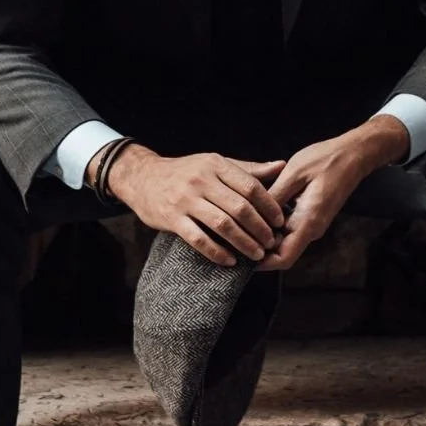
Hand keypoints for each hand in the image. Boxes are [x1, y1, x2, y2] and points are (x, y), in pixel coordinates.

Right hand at [105, 144, 286, 266]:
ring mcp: (185, 200)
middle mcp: (201, 180)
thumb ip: (248, 169)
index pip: (250, 186)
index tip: (280, 221)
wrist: (144, 177)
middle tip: (271, 242)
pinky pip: (199, 239)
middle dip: (260, 228)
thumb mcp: (215, 164)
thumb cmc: (187, 172)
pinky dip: (217, 252)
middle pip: (239, 207)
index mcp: (216, 164)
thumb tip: (282, 167)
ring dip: (243, 242)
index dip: (269, 206)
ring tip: (256, 254)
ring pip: (222, 225)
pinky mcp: (172, 219)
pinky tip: (230, 260)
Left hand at [256, 114, 409, 273]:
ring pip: (285, 239)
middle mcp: (311, 228)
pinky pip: (290, 227)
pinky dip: (274, 224)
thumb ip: (274, 196)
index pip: (284, 258)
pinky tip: (258, 212)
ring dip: (266, 235)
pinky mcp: (311, 214)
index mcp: (308, 222)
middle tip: (234, 238)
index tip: (240, 257)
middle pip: (282, 251)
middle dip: (259, 249)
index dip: (262, 263)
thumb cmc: (326, 160)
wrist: (353, 155)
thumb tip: (253, 215)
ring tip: (241, 225)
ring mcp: (312, 222)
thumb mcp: (294, 174)